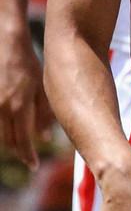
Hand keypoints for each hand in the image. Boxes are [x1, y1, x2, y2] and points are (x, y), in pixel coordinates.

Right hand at [0, 27, 51, 168]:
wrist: (7, 44)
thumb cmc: (28, 64)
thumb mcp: (42, 87)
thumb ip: (44, 113)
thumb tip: (45, 138)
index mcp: (19, 106)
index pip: (23, 140)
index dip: (28, 156)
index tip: (34, 166)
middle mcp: (2, 108)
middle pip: (8, 140)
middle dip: (18, 151)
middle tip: (28, 158)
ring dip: (8, 142)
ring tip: (20, 146)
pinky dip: (2, 129)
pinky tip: (9, 131)